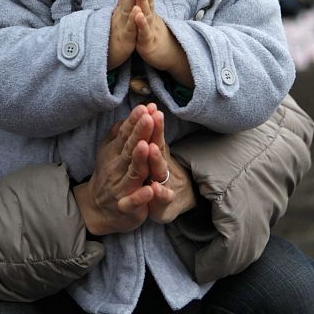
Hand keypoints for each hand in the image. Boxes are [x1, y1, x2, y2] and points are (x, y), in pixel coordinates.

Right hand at [74, 105, 157, 234]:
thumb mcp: (109, 152)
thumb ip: (116, 135)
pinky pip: (133, 201)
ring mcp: (121, 186)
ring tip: (146, 145)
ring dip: (139, 159)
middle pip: (130, 148)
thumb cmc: (109, 176)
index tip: (144, 107)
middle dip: (139, 133)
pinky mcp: (126, 206)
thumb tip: (124, 118)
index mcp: (115, 153)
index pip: (125, 134)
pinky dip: (142, 196)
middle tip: (148, 117)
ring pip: (133, 172)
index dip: (134, 121)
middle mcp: (117, 168)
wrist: (96, 208)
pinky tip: (151, 190)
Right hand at [108, 0, 137, 69]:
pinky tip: (137, 10)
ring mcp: (122, 26)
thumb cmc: (114, 37)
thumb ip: (122, 3)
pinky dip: (133, 18)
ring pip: (127, 9)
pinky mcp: (125, 38)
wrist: (105, 58)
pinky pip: (130, 27)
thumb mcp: (119, 19)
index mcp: (122, 12)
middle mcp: (121, 16)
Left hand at [131, 0, 192, 85]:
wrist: (169, 56)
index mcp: (149, 12)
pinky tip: (137, 14)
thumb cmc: (155, 35)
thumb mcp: (149, 18)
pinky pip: (143, 31)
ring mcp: (151, 28)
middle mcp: (151, 17)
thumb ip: (145, 3)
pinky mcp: (148, 41)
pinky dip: (140, 22)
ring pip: (146, 12)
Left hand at [143, 105, 196, 222]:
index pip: (153, 135)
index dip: (152, 122)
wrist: (169, 205)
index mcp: (155, 155)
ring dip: (156, 161)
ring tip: (152, 148)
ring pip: (160, 173)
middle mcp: (161, 168)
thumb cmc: (157, 174)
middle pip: (158, 149)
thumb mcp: (154, 154)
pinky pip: (163, 200)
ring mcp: (164, 186)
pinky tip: (156, 189)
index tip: (150, 107)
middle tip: (151, 118)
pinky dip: (160, 195)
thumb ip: (151, 135)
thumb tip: (144, 111)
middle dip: (155, 134)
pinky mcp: (164, 206)